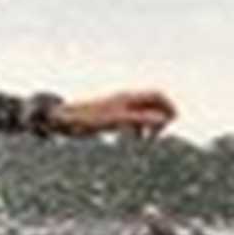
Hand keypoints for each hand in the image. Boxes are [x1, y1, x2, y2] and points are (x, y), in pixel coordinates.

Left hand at [53, 90, 174, 138]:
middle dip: (161, 117)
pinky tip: (132, 139)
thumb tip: (162, 119)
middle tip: (156, 135)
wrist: (61, 119)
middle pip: (153, 103)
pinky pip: (132, 120)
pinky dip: (138, 128)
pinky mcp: (111, 116)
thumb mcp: (115, 121)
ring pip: (143, 112)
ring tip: (145, 140)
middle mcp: (125, 99)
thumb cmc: (86, 119)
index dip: (169, 106)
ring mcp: (118, 107)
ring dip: (150, 124)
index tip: (172, 123)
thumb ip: (139, 119)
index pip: (158, 95)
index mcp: (128, 97)